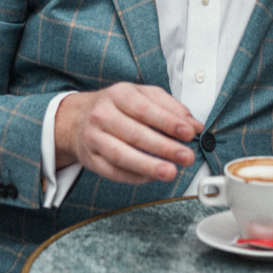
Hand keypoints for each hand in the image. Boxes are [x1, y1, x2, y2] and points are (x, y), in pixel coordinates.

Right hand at [55, 84, 203, 185]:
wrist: (77, 119)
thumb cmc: (117, 107)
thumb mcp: (143, 96)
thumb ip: (171, 108)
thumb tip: (194, 125)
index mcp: (119, 94)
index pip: (146, 109)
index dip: (169, 122)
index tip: (189, 133)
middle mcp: (103, 114)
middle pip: (135, 133)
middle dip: (164, 147)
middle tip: (186, 156)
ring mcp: (94, 138)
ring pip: (121, 155)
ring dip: (148, 165)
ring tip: (170, 172)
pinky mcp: (90, 159)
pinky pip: (112, 171)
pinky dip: (133, 176)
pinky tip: (151, 177)